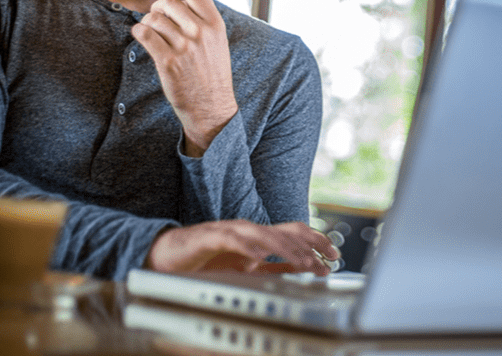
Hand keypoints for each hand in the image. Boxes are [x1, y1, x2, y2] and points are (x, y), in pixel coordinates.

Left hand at [132, 0, 238, 156]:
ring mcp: (184, 47)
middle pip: (168, 1)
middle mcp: (201, 32)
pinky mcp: (168, 62)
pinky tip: (143, 36)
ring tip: (152, 31)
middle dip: (158, 7)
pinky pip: (144, 34)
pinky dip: (139, 32)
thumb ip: (209, 12)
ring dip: (148, 22)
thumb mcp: (219, 40)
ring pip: (154, 18)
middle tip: (158, 18)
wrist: (210, 106)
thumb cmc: (212, 71)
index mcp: (215, 24)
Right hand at [145, 220, 340, 275]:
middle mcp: (247, 230)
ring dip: (285, 248)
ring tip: (302, 261)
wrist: (166, 255)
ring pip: (263, 234)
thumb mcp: (245, 268)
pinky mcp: (209, 237)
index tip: (335, 254)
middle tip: (327, 260)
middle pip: (284, 230)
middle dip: (310, 244)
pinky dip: (248, 247)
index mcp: (257, 236)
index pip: (293, 231)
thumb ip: (272, 268)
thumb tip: (301, 270)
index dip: (316, 240)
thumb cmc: (205, 260)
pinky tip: (259, 258)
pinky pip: (232, 240)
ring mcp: (228, 231)